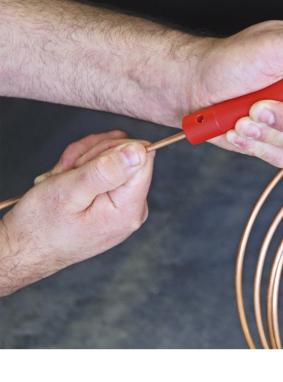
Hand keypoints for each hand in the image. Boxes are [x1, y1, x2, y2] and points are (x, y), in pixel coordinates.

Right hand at [0, 130, 153, 296]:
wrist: (25, 248)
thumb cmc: (40, 227)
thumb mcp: (69, 192)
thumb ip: (106, 170)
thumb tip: (139, 151)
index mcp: (129, 208)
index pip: (142, 156)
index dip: (110, 149)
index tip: (82, 164)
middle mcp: (134, 208)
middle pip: (128, 154)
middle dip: (92, 154)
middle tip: (66, 172)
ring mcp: (125, 205)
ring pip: (113, 156)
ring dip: (83, 160)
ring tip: (62, 179)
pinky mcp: (115, 201)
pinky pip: (106, 169)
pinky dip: (82, 167)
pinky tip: (66, 181)